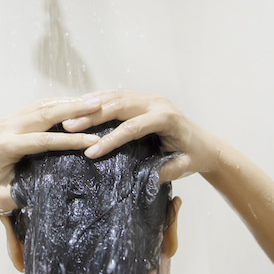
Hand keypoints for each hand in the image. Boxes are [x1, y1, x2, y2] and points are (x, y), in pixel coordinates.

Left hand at [0, 95, 102, 214]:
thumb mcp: (6, 200)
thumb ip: (27, 193)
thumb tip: (55, 186)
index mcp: (5, 147)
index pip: (43, 140)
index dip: (70, 140)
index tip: (92, 140)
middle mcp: (4, 129)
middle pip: (43, 114)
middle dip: (72, 110)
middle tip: (96, 105)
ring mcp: (6, 121)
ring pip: (40, 105)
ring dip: (66, 103)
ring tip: (90, 101)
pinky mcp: (9, 119)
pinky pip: (35, 107)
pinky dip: (55, 103)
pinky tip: (73, 104)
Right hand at [61, 90, 223, 181]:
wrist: (205, 144)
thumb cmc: (194, 157)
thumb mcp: (183, 168)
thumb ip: (165, 171)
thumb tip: (142, 177)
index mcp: (166, 118)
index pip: (132, 128)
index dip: (110, 140)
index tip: (90, 153)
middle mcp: (156, 103)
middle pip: (118, 105)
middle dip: (92, 116)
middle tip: (68, 126)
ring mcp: (148, 98)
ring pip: (114, 96)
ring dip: (90, 106)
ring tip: (68, 116)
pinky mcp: (142, 99)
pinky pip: (116, 96)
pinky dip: (97, 101)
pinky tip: (79, 107)